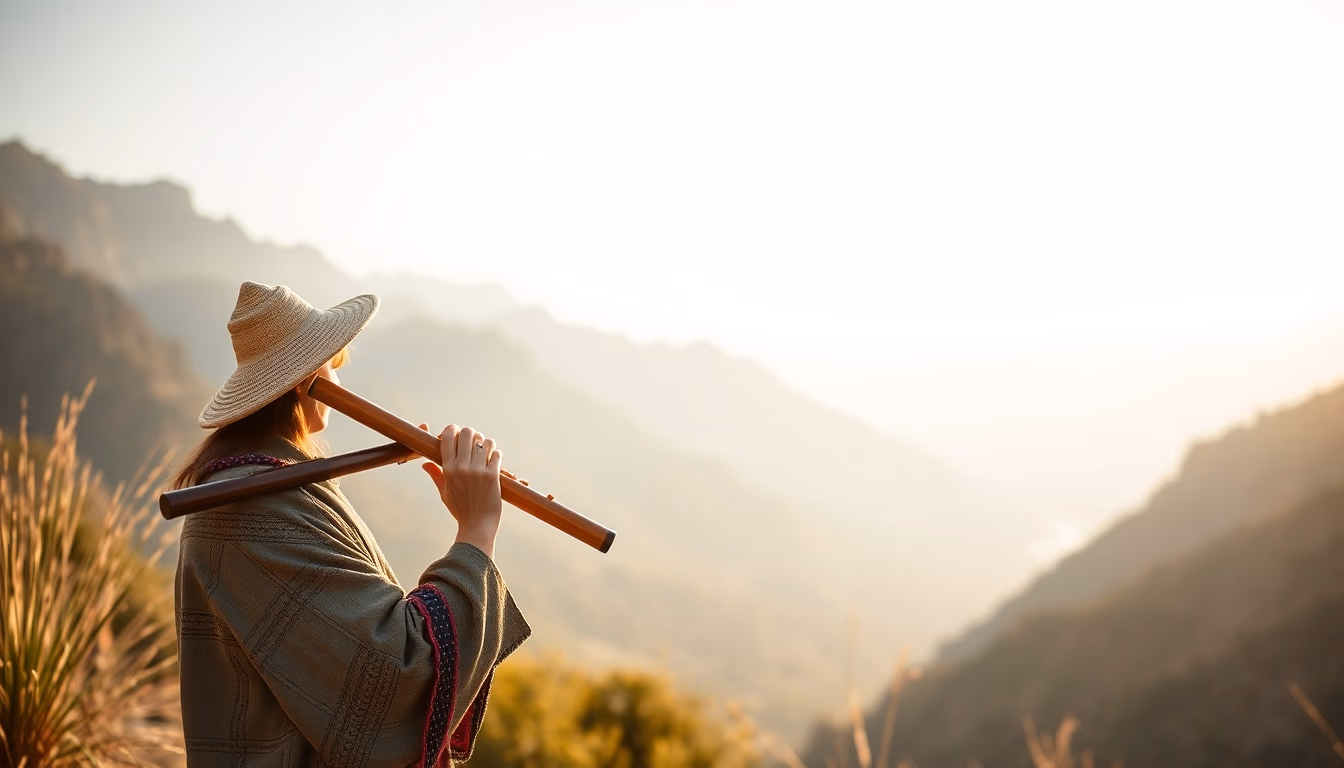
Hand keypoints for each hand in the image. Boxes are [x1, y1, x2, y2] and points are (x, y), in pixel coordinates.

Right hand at [419, 423, 502, 559]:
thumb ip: (436, 475)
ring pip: (484, 441)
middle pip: (467, 434)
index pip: (448, 438)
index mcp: (448, 469)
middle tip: (474, 440)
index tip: (456, 430)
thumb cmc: (460, 510)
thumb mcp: (445, 492)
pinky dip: (496, 454)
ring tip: (486, 449)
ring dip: (486, 443)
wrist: (477, 525)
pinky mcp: (492, 475)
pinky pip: (496, 454)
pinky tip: (494, 459)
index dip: (452, 429)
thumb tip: (425, 463)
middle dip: (471, 434)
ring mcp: (478, 471)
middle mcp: (462, 467)